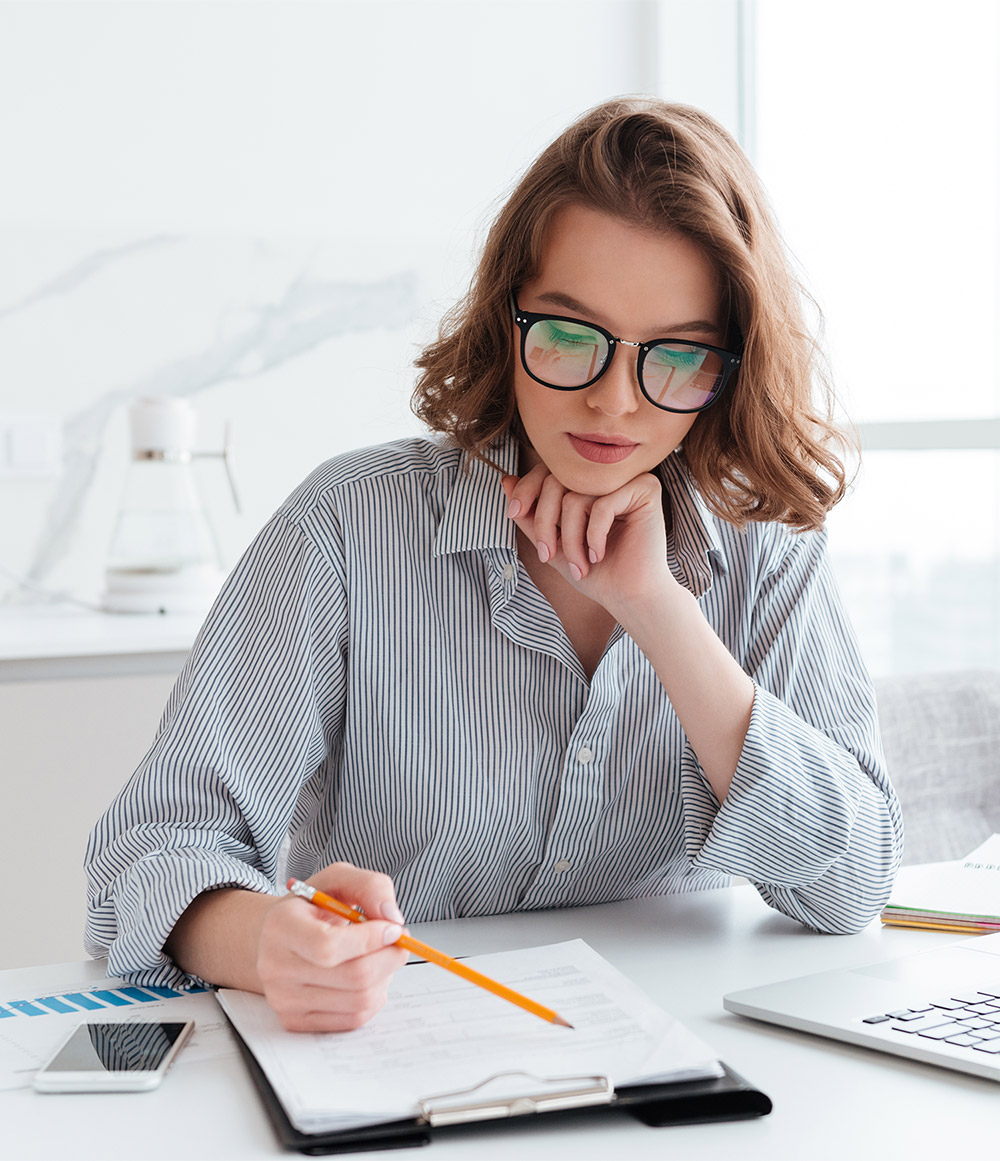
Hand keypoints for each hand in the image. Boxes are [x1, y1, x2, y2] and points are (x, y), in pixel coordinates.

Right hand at [255, 862, 410, 1031]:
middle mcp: (275, 967)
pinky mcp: (296, 1021)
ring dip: (385, 977)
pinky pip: (353, 1019)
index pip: (328, 946)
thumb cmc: (311, 908)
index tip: (393, 928)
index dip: (370, 939)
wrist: (278, 937)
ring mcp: (283, 999)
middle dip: (389, 958)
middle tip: (400, 942)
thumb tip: (392, 917)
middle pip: (352, 977)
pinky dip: (374, 997)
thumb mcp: (338, 879)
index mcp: (281, 926)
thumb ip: (370, 886)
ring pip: (359, 1001)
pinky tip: (369, 977)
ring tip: (380, 956)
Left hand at [501, 463, 674, 615]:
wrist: (629, 597)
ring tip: (579, 565)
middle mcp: (609, 474)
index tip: (513, 512)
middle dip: (545, 522)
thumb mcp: (552, 542)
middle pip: (559, 479)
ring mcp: (629, 479)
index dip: (527, 489)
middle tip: (547, 555)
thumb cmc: (596, 572)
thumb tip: (506, 481)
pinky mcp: (646, 490)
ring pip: (576, 497)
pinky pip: (602, 505)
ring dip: (570, 539)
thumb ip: (531, 514)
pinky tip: (598, 555)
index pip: (550, 469)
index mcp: (589, 481)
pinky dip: (593, 535)